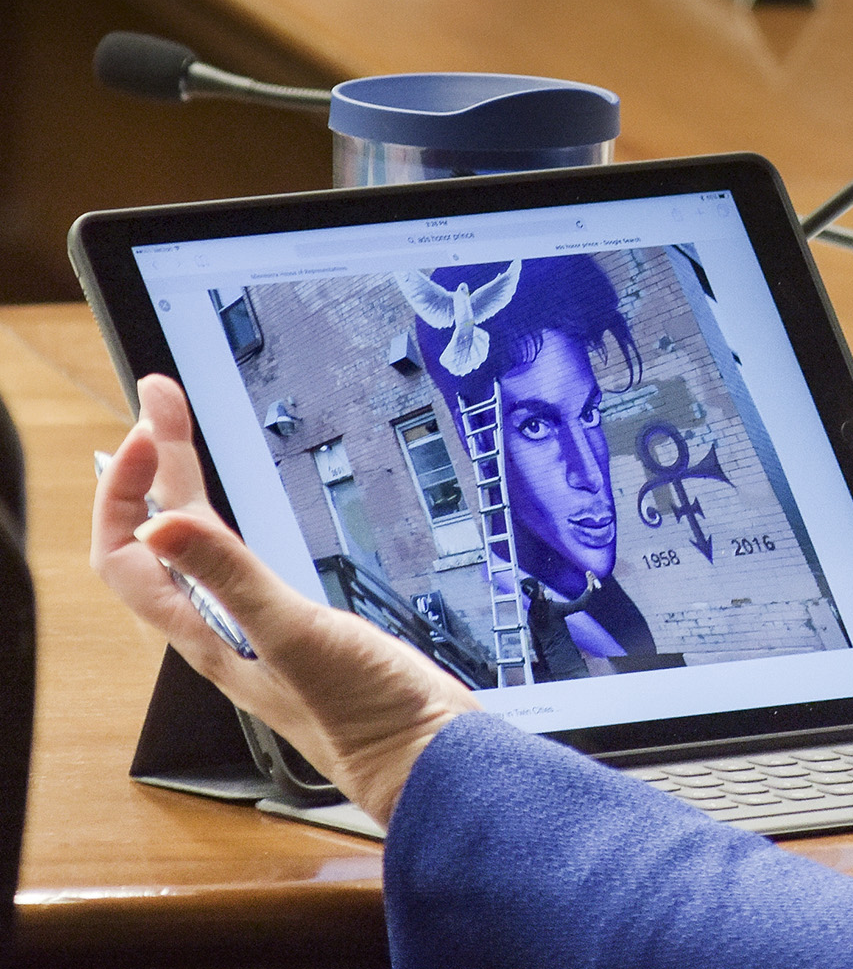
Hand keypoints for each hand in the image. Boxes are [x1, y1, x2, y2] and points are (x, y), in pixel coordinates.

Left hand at [89, 374, 478, 825]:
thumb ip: (230, 577)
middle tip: (162, 397)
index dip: (126, 487)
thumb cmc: (362, 714)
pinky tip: (239, 513)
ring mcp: (256, 630)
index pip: (127, 553)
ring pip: (195, 549)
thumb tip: (154, 524)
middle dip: (154, 463)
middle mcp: (220, 631)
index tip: (152, 424)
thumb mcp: (293, 634)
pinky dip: (225, 521)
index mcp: (206, 633)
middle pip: (160, 539)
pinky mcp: (297, 628)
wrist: (425, 756)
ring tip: (177, 438)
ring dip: (179, 488)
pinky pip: (237, 563)